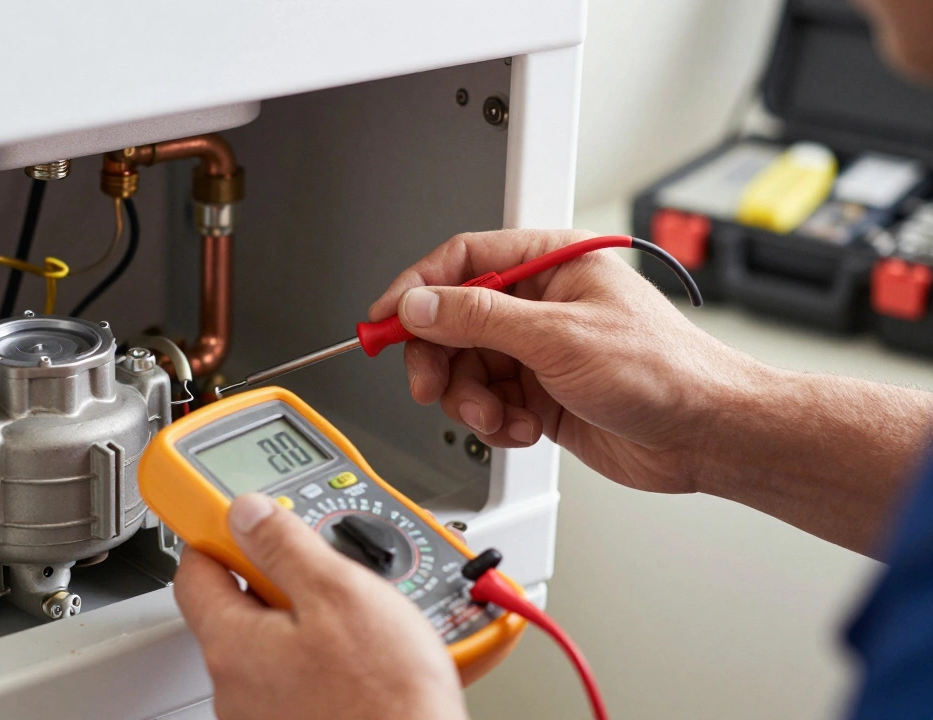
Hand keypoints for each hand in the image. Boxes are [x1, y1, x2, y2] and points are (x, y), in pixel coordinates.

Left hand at [174, 493, 468, 719]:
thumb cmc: (385, 697)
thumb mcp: (339, 592)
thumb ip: (285, 544)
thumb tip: (248, 513)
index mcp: (233, 644)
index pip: (194, 571)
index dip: (219, 534)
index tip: (244, 518)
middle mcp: (235, 687)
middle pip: (239, 608)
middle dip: (281, 579)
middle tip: (326, 569)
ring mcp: (263, 713)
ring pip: (274, 643)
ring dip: (308, 620)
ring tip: (360, 617)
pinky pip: (297, 677)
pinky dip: (322, 658)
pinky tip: (364, 655)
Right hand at [369, 229, 751, 493]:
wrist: (706, 435)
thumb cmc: (665, 371)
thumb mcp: (559, 337)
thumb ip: (480, 318)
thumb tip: (421, 304)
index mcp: (550, 263)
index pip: (462, 260)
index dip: (416, 289)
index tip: (383, 319)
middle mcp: (540, 304)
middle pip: (453, 321)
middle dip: (440, 359)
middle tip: (430, 386)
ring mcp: (538, 350)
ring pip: (466, 369)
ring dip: (472, 401)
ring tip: (500, 417)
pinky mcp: (539, 393)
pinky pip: (488, 403)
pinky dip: (497, 423)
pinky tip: (526, 428)